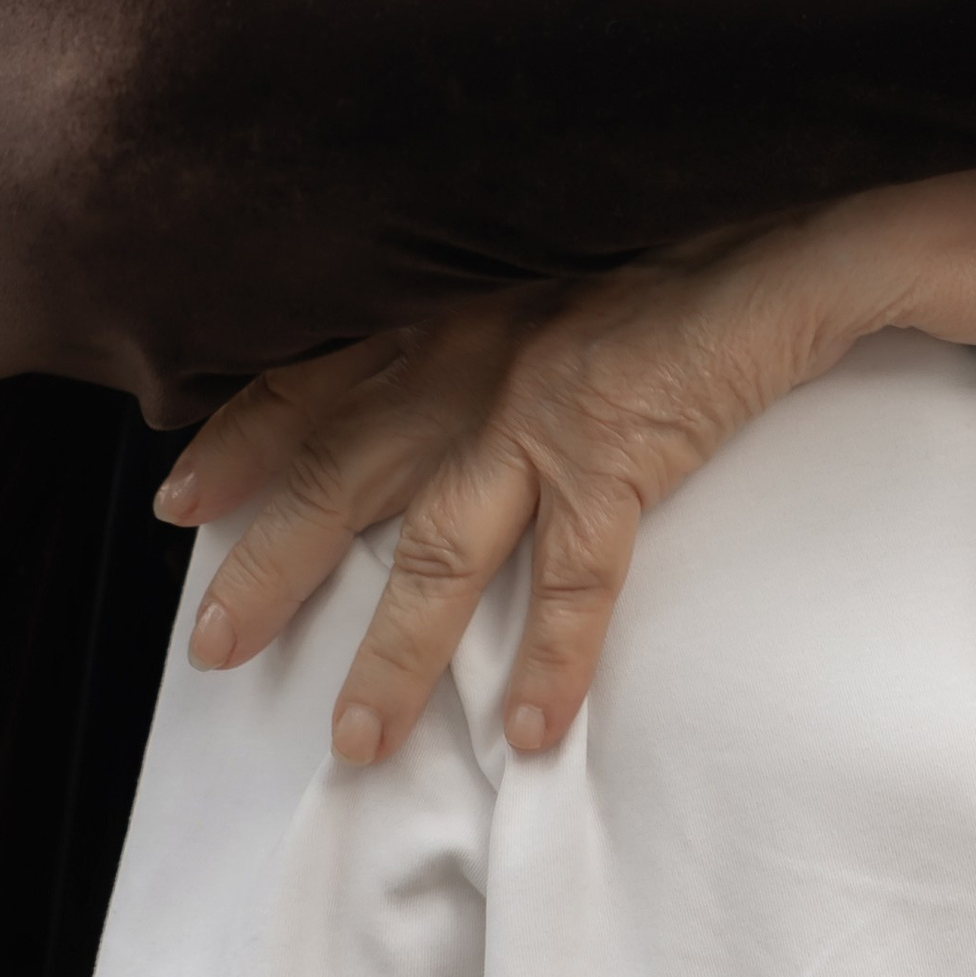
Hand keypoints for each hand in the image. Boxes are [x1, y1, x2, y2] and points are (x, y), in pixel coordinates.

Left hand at [158, 177, 975, 764]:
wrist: (797, 235)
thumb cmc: (683, 246)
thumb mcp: (553, 270)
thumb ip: (485, 318)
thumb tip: (434, 381)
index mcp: (455, 309)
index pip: (318, 377)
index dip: (242, 439)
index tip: (178, 499)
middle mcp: (475, 357)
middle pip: (341, 474)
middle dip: (268, 563)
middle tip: (208, 647)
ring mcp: (543, 408)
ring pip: (435, 549)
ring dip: (389, 651)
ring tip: (356, 741)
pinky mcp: (624, 448)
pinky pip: (576, 574)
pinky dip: (550, 654)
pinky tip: (530, 728)